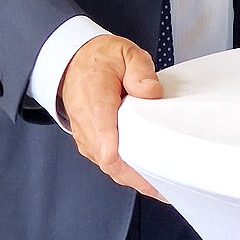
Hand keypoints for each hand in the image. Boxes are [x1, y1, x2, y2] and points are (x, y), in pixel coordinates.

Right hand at [59, 35, 164, 198]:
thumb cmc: (99, 61)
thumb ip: (139, 70)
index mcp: (95, 98)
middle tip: (165, 185)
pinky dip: (129, 174)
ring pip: (111, 168)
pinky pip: (110, 166)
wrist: (74, 65)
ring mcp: (88, 138)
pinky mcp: (92, 146)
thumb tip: (150, 91)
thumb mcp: (124, 53)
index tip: (128, 159)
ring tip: (163, 187)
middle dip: (136, 175)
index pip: (100, 129)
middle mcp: (88, 124)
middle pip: (109, 159)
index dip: (112, 146)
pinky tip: (150, 180)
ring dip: (134, 179)